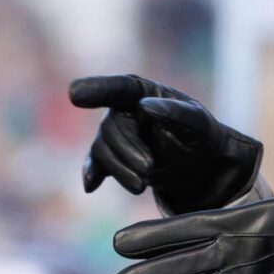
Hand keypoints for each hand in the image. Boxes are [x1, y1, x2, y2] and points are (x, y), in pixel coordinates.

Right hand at [68, 73, 261, 212]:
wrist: (198, 166)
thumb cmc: (198, 135)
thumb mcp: (198, 123)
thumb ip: (175, 112)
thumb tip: (145, 106)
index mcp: (142, 92)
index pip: (119, 88)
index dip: (97, 89)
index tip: (75, 95)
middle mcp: (122, 109)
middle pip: (111, 128)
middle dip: (127, 150)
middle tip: (149, 169)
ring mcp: (113, 134)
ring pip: (102, 150)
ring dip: (119, 168)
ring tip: (143, 185)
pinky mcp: (111, 158)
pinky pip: (95, 164)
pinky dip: (92, 173)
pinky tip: (91, 185)